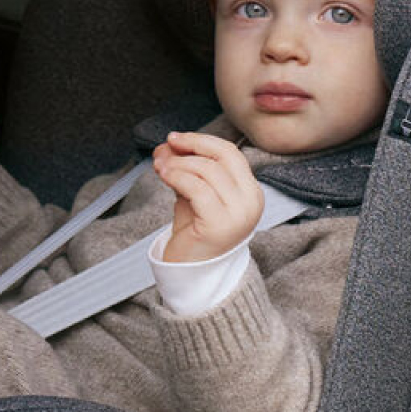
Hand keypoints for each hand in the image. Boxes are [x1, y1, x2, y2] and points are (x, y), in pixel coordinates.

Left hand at [153, 132, 263, 262]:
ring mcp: (238, 214)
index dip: (202, 141)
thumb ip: (186, 169)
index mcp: (250, 193)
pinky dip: (177, 176)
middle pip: (222, 157)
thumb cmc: (195, 233)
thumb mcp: (193, 194)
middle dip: (190, 146)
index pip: (230, 154)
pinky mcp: (219, 225)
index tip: (177, 138)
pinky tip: (164, 176)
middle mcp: (250, 202)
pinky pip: (197, 188)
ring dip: (179, 163)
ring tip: (160, 166)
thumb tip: (169, 144)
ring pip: (207, 171)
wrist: (192, 273)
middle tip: (165, 147)